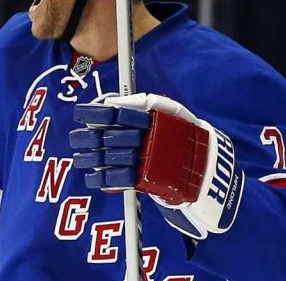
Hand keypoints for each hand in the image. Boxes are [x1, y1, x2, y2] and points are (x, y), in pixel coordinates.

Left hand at [69, 93, 244, 238]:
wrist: (209, 167)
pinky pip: (119, 179)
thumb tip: (114, 103)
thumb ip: (144, 105)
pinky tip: (92, 177)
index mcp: (153, 119)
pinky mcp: (147, 181)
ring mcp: (148, 160)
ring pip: (111, 158)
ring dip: (91, 158)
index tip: (81, 113)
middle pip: (110, 137)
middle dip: (89, 138)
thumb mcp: (172, 113)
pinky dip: (103, 179)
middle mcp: (149, 139)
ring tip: (79, 158)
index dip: (96, 114)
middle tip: (75, 139)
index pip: (119, 114)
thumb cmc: (185, 135)